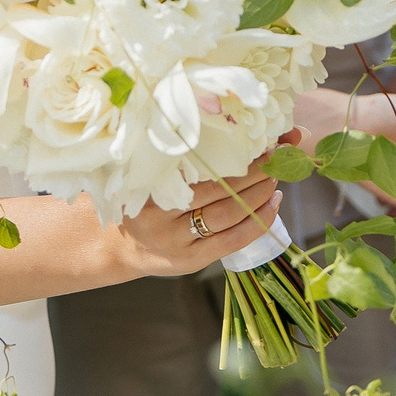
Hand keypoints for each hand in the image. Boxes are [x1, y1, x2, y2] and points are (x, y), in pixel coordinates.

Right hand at [113, 155, 283, 276]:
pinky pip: (230, 241)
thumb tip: (232, 134)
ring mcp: (176, 240)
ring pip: (226, 215)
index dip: (232, 152)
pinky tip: (272, 206)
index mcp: (150, 184)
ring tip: (274, 178)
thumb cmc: (143, 202)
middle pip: (216, 190)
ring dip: (257, 195)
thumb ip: (180, 162)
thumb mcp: (150, 178)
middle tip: (273, 155)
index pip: (199, 165)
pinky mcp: (190, 260)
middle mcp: (160, 213)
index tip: (256, 139)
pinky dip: (256, 223)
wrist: (122, 246)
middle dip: (252, 172)